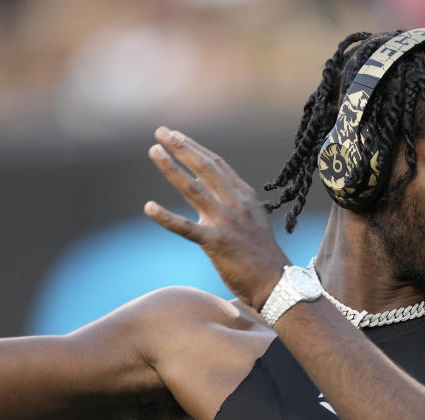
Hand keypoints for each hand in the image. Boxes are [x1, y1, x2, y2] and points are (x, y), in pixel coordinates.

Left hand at [145, 127, 289, 310]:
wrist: (275, 283)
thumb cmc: (262, 255)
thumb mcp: (254, 220)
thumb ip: (236, 203)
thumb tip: (215, 191)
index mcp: (245, 196)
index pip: (216, 164)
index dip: (195, 147)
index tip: (177, 136)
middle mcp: (236, 203)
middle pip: (204, 167)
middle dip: (181, 147)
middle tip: (160, 132)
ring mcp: (226, 222)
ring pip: (193, 188)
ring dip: (171, 168)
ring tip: (154, 151)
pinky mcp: (216, 243)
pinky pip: (185, 228)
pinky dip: (165, 217)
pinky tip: (148, 207)